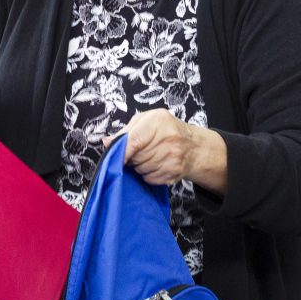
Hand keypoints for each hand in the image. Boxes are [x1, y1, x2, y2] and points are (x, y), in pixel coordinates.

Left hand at [104, 109, 226, 193]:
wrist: (193, 146)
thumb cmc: (166, 130)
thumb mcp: (146, 121)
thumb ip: (126, 131)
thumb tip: (107, 142)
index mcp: (158, 121)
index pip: (134, 140)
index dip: (122, 152)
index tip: (115, 158)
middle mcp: (168, 139)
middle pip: (136, 157)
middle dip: (132, 157)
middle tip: (138, 152)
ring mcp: (173, 157)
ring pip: (141, 169)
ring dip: (139, 166)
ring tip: (149, 156)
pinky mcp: (174, 173)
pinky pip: (149, 178)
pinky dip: (148, 174)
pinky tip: (156, 164)